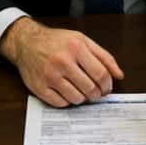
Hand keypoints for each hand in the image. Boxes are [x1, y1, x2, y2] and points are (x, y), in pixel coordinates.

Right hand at [0, 17, 123, 106]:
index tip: (107, 88)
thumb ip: (104, 57)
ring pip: (77, 98)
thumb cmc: (56, 41)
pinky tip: (67, 92)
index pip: (101, 74)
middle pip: (90, 88)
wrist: (26, 42)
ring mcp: (49, 75)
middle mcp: (62, 61)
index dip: (108, 85)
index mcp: (76, 48)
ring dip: (83, 98)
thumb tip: (119, 75)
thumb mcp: (83, 40)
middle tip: (96, 93)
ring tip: (81, 91)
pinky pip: (61, 103)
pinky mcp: (39, 87)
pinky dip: (67, 101)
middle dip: (97, 94)